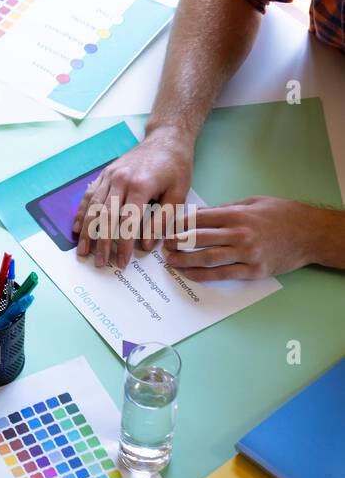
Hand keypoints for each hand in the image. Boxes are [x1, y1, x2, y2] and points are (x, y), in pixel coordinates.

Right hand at [73, 129, 194, 268]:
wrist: (166, 138)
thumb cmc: (176, 166)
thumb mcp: (179, 193)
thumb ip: (162, 220)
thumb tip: (145, 245)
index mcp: (141, 185)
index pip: (128, 222)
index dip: (124, 244)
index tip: (123, 261)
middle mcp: (121, 180)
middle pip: (105, 217)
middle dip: (101, 243)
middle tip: (100, 262)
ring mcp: (109, 176)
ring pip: (93, 208)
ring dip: (86, 232)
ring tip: (82, 251)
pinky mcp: (104, 174)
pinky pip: (89, 196)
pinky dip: (81, 213)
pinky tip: (76, 228)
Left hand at [163, 196, 343, 279]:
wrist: (312, 234)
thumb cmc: (284, 214)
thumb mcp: (254, 202)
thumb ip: (225, 209)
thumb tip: (198, 215)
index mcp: (239, 214)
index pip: (199, 219)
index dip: (179, 224)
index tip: (166, 228)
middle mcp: (240, 234)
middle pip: (198, 239)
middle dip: (177, 243)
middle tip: (164, 246)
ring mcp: (247, 254)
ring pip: (206, 258)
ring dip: (184, 261)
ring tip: (171, 261)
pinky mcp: (253, 270)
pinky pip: (221, 274)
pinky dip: (202, 275)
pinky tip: (189, 274)